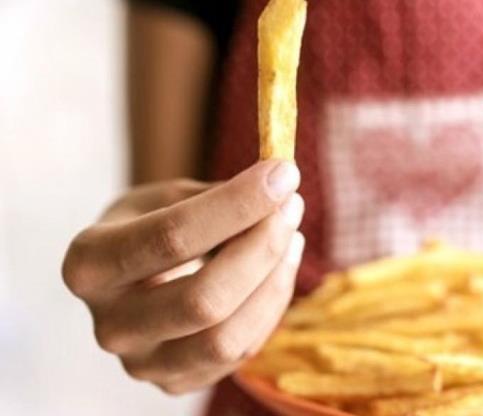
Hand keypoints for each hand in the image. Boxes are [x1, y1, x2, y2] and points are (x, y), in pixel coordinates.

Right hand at [61, 161, 304, 393]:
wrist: (131, 280)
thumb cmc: (150, 227)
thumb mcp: (165, 198)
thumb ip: (215, 196)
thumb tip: (279, 190)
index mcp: (89, 265)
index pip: (170, 238)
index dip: (236, 206)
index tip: (282, 174)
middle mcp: (109, 325)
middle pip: (202, 300)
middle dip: (262, 246)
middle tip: (292, 205)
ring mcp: (142, 364)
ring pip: (226, 339)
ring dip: (275, 280)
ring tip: (293, 234)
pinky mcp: (176, 383)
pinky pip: (241, 352)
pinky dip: (272, 303)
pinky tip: (281, 265)